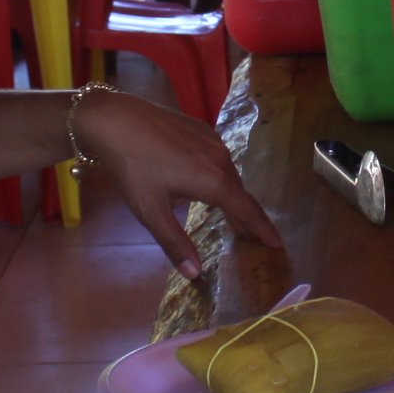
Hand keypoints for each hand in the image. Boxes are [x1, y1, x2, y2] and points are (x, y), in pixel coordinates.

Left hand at [74, 86, 282, 275]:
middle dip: (247, 217)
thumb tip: (194, 274)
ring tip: (231, 217)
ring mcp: (212, 140)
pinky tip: (208, 185)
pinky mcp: (201, 129)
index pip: (248, 210)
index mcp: (213, 181)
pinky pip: (218, 159)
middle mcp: (221, 159)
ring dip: (232, 197)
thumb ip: (175, 243)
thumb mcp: (150, 211)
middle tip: (252, 238)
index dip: (264, 229)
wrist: (115, 118)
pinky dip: (220, 177)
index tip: (278, 245)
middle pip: (240, 193)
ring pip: (229, 175)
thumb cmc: (131, 167)